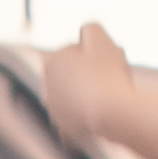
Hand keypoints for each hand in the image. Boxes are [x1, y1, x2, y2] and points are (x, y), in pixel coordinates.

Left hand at [43, 22, 138, 144]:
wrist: (111, 113)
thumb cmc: (106, 72)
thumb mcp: (99, 37)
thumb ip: (89, 28)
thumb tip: (85, 31)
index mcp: (50, 62)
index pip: (75, 50)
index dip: (94, 52)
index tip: (107, 58)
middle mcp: (46, 87)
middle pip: (73, 73)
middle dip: (89, 72)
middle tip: (111, 75)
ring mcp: (54, 111)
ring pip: (76, 95)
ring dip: (89, 92)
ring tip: (109, 94)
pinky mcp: (65, 130)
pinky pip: (80, 118)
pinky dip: (89, 115)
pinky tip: (102, 112)